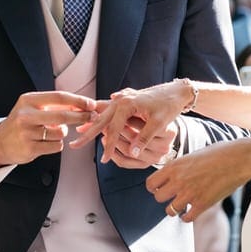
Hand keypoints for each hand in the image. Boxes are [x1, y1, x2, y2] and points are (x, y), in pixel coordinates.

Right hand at [0, 91, 96, 166]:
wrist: (1, 142)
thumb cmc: (22, 122)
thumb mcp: (33, 107)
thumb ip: (54, 105)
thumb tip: (82, 105)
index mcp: (28, 100)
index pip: (58, 97)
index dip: (77, 101)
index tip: (90, 104)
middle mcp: (26, 115)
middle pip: (62, 115)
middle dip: (81, 116)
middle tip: (92, 117)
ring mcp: (27, 132)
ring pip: (61, 133)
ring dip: (64, 133)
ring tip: (52, 132)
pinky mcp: (30, 148)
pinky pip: (56, 146)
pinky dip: (57, 144)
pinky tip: (46, 142)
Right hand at [72, 82, 189, 163]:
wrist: (176, 91)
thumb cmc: (169, 106)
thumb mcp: (159, 123)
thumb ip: (144, 137)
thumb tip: (133, 153)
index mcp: (126, 104)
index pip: (113, 129)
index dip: (109, 146)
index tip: (105, 160)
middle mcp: (120, 99)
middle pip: (101, 120)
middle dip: (88, 133)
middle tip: (74, 145)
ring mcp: (121, 98)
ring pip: (103, 114)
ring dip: (92, 125)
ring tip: (80, 132)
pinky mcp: (124, 99)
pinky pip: (109, 110)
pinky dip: (101, 117)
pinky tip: (93, 119)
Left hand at [144, 140, 248, 221]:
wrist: (238, 159)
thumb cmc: (219, 153)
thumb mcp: (192, 155)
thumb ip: (180, 166)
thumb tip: (173, 173)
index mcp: (174, 166)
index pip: (150, 183)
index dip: (154, 187)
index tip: (161, 187)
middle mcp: (178, 180)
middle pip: (158, 197)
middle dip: (164, 198)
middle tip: (172, 196)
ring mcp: (190, 193)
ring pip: (169, 210)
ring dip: (175, 209)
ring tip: (181, 205)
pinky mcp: (202, 204)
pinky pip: (186, 218)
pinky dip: (187, 217)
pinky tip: (191, 212)